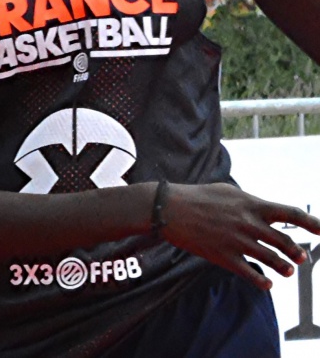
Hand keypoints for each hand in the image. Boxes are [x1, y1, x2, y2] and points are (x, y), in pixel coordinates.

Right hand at [162, 182, 319, 288]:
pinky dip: (262, 281)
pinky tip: (267, 283)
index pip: (290, 213)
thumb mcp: (227, 191)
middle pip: (284, 241)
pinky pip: (250, 273)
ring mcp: (237, 241)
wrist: (169, 209)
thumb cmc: (197, 196)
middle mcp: (248, 223)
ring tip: (288, 271)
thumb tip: (264, 209)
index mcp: (251, 205)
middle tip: (301, 256)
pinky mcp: (224, 256)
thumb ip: (249, 202)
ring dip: (284, 267)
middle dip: (296, 251)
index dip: (311, 223)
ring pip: (272, 259)